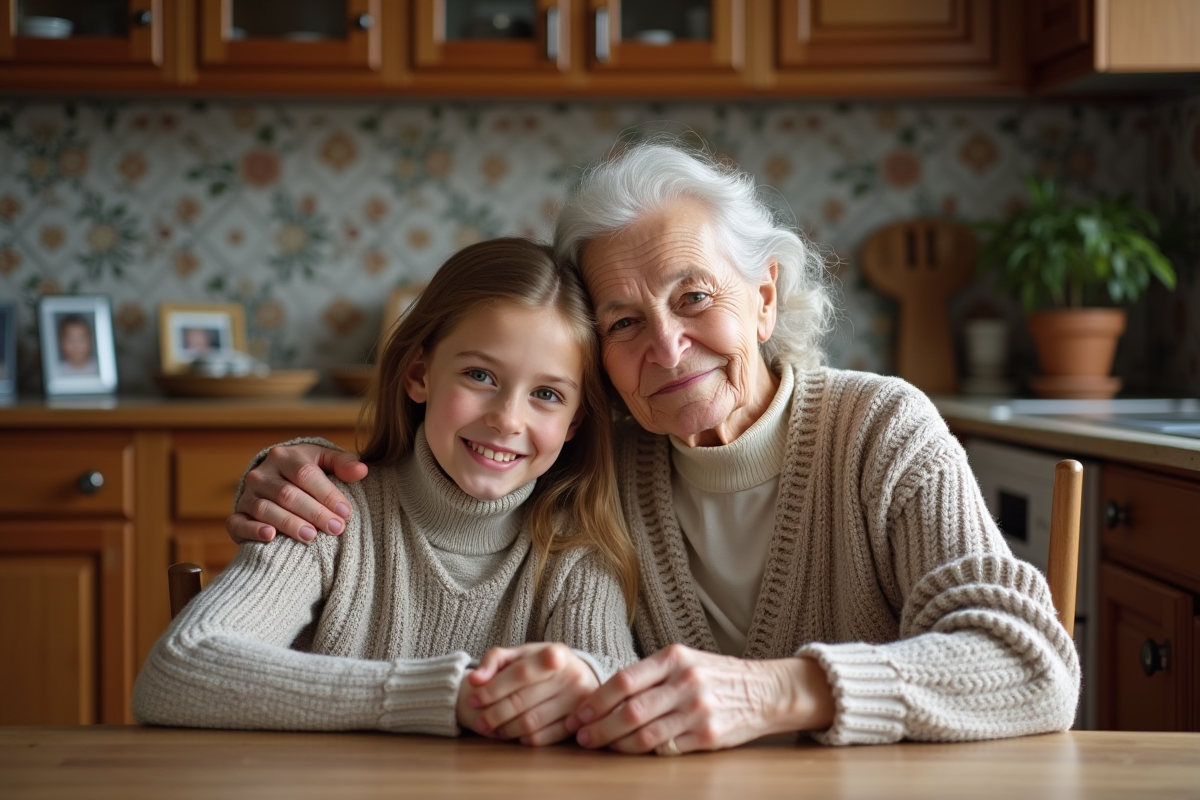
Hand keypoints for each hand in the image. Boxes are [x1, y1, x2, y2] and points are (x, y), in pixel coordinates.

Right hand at [225, 444, 367, 544]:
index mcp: (284, 457)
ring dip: (289, 524)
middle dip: (314, 513)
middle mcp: (262, 474)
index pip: (305, 474)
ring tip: (312, 537)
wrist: (274, 482)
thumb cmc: (307, 473)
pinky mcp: (237, 515)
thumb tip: (362, 470)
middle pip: (287, 494)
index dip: (327, 494)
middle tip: (335, 529)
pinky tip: (271, 537)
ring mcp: (247, 495)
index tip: (346, 513)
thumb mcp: (324, 462)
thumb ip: (343, 464)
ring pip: (266, 509)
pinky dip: (253, 530)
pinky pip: (239, 523)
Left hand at [461, 643, 599, 745]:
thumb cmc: (541, 664)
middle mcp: (571, 675)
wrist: (577, 674)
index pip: (520, 673)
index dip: (494, 688)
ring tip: (493, 730)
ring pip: (530, 723)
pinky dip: (525, 739)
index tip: (473, 699)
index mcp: (555, 653)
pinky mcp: (579, 722)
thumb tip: (475, 680)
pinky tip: (516, 736)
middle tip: (479, 722)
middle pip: (521, 701)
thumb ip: (494, 660)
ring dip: (506, 730)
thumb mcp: (520, 654)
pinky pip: (545, 738)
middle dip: (494, 714)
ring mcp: (578, 701)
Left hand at [564, 644, 834, 754]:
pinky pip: (666, 748)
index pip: (624, 680)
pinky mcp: (708, 736)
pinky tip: (629, 751)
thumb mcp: (685, 661)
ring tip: (599, 746)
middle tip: (581, 736)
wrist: (764, 691)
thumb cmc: (715, 675)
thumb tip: (605, 694)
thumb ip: (650, 674)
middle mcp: (685, 683)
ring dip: (616, 744)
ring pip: (645, 733)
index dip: (597, 700)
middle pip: (630, 710)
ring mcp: (697, 711)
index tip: (579, 712)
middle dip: (599, 727)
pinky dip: (642, 751)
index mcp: (675, 658)